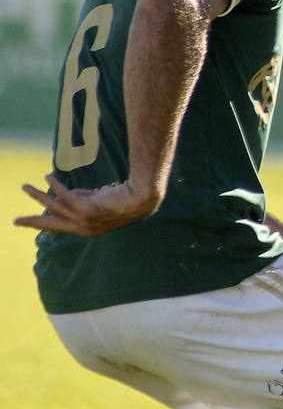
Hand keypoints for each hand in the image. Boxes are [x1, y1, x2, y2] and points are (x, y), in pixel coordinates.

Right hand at [14, 174, 158, 236]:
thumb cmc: (124, 199)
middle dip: (31, 222)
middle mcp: (82, 228)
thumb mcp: (97, 201)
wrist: (141, 199)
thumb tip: (62, 194)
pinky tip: (48, 177)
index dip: (44, 223)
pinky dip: (56, 186)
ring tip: (25, 186)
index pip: (59, 227)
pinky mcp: (86, 208)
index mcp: (86, 230)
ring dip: (38, 195)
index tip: (31, 221)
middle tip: (14, 222)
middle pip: (50, 224)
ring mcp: (84, 220)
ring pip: (54, 207)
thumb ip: (80, 199)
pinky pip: (66, 195)